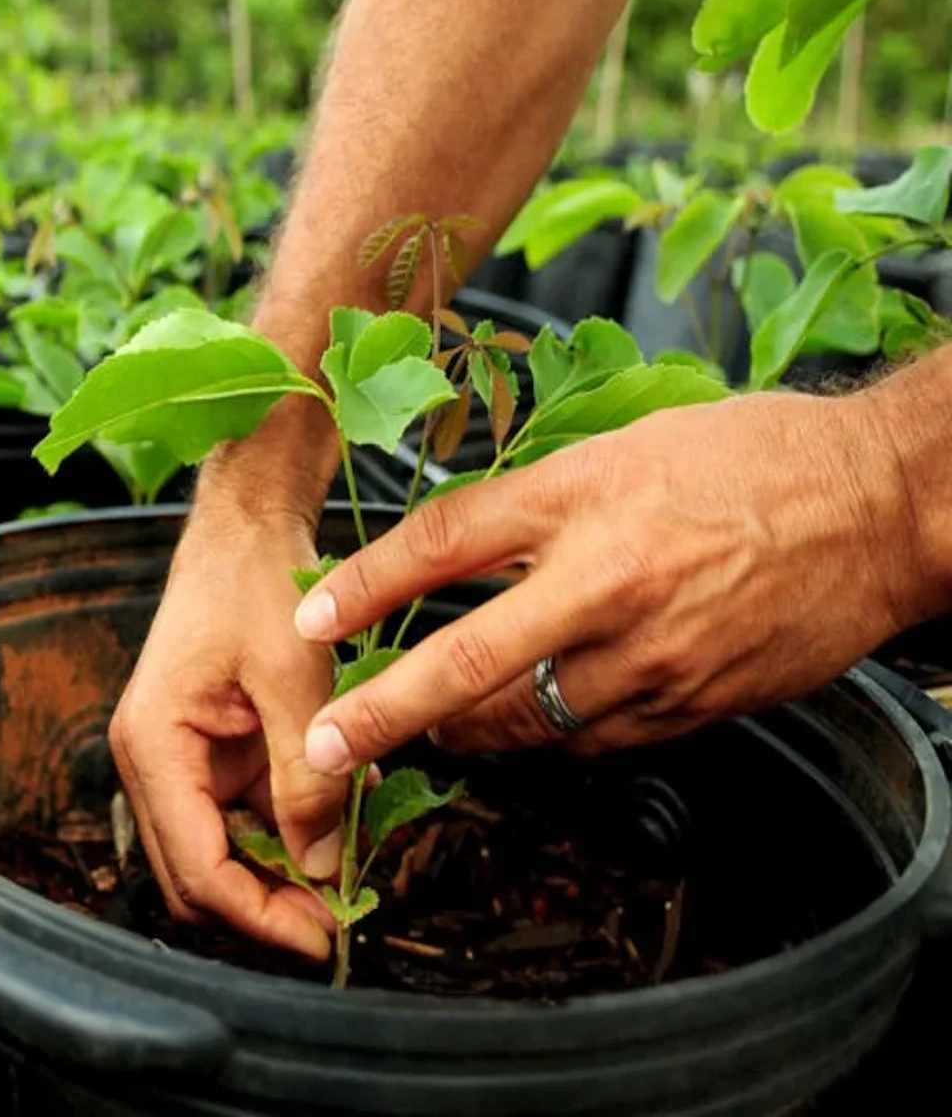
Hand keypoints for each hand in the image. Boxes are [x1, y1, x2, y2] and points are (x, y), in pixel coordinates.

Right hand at [110, 497, 346, 958]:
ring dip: (282, 874)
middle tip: (341, 922)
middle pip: (199, 876)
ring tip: (351, 874)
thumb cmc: (253, 580)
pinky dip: (290, 831)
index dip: (260, 917)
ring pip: (224, 854)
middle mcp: (152, 760)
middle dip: (267, 908)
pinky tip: (340, 823)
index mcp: (152, 745)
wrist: (245, 525)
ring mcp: (180, 758)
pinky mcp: (211, 751)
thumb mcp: (292, 674)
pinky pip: (246, 816)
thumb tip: (321, 865)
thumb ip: (306, 772)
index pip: (197, 869)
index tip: (325, 938)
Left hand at [292, 389, 928, 770]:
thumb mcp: (624, 448)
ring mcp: (655, 654)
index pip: (442, 543)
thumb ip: (536, 505)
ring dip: (465, 734)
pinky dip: (548, 739)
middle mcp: (609, 582)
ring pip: (528, 721)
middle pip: (467, 661)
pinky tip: (526, 728)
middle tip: (324, 745)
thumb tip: (449, 551)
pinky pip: (595, 740)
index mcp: (584, 497)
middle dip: (382, 713)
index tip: (307, 618)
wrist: (886, 504)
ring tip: (424, 731)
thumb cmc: (753, 459)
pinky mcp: (696, 704)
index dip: (362, 586)